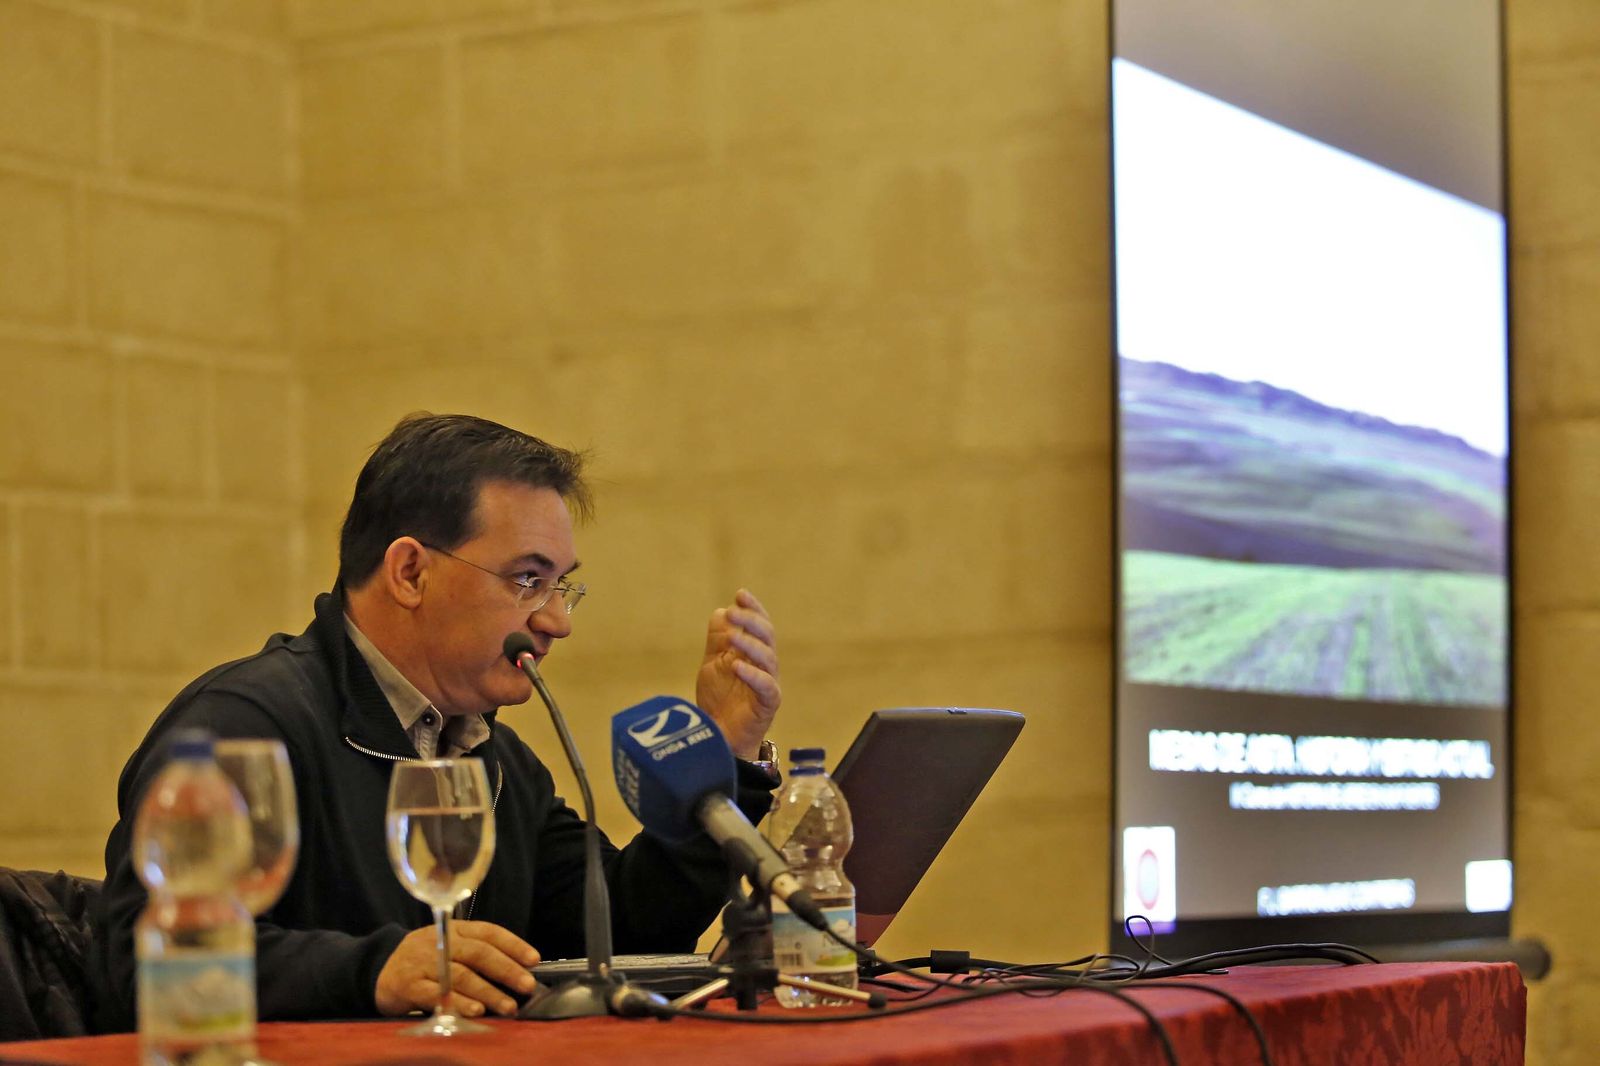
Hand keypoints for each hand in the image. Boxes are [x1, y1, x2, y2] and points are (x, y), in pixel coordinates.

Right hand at [374, 920, 540, 1017]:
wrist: (379, 968)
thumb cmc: (424, 959)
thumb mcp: (448, 945)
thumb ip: (476, 953)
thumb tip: (516, 969)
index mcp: (454, 929)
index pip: (488, 932)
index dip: (513, 944)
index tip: (533, 959)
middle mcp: (440, 942)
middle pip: (478, 953)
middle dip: (506, 969)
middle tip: (527, 984)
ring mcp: (424, 963)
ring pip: (461, 976)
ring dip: (488, 992)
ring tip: (509, 1005)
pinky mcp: (409, 985)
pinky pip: (437, 995)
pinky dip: (459, 1003)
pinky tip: (476, 1011)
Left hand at [696, 588, 780, 759]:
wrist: (719, 735)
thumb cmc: (719, 699)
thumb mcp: (714, 664)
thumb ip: (718, 640)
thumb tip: (721, 611)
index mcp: (753, 653)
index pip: (759, 625)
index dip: (753, 609)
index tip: (740, 594)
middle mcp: (765, 665)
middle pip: (766, 637)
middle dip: (751, 621)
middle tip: (734, 610)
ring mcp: (768, 684)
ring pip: (768, 658)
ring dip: (751, 644)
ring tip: (732, 636)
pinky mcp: (768, 704)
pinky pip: (766, 686)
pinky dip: (753, 674)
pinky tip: (736, 665)